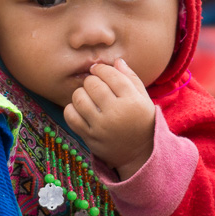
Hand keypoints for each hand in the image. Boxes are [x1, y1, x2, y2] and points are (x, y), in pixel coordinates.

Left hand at [63, 59, 156, 177]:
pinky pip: (70, 116)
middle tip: (95, 85)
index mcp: (132, 101)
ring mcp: (101, 127)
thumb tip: (116, 61)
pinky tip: (81, 109)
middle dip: (91, 80)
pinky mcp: (89, 138)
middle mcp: (116, 114)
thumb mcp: (144, 99)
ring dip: (81, 93)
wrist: (140, 154)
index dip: (101, 68)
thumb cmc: (142, 122)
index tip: (99, 70)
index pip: (111, 75)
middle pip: (92, 84)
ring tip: (88, 97)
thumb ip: (131, 78)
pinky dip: (72, 108)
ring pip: (78, 98)